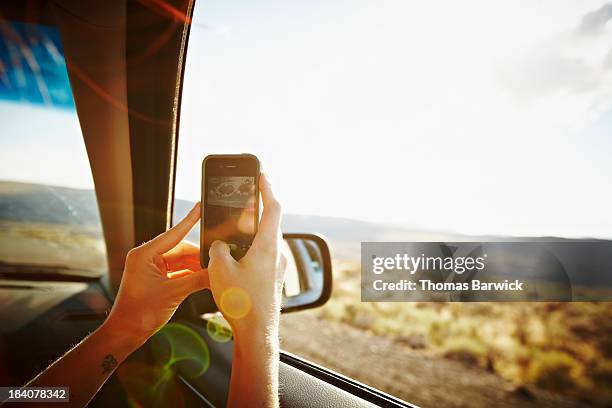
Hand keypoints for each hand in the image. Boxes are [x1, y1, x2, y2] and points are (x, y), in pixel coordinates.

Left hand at [105, 203, 208, 343]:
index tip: (201, 206)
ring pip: (181, 261)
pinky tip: (204, 278)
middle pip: (180, 249)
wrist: (127, 333)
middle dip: (198, 255)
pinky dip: (190, 275)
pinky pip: (178, 271)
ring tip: (212, 271)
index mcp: (144, 254)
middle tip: (217, 258)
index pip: (174, 234)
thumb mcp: (174, 294)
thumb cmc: (140, 313)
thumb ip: (197, 280)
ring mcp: (151, 268)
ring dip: (196, 267)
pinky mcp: (156, 278)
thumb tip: (217, 272)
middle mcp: (147, 257)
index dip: (190, 220)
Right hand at [208, 174, 286, 340]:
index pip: (273, 208)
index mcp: (268, 245)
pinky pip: (263, 254)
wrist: (258, 332)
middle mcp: (277, 253)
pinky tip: (237, 254)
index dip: (267, 188)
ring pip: (265, 240)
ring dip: (252, 230)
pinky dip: (251, 247)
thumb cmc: (242, 301)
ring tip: (235, 226)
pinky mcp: (273, 278)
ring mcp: (277, 266)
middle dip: (257, 208)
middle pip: (270, 222)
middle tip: (247, 195)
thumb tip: (220, 246)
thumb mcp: (220, 269)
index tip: (262, 175)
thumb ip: (218, 249)